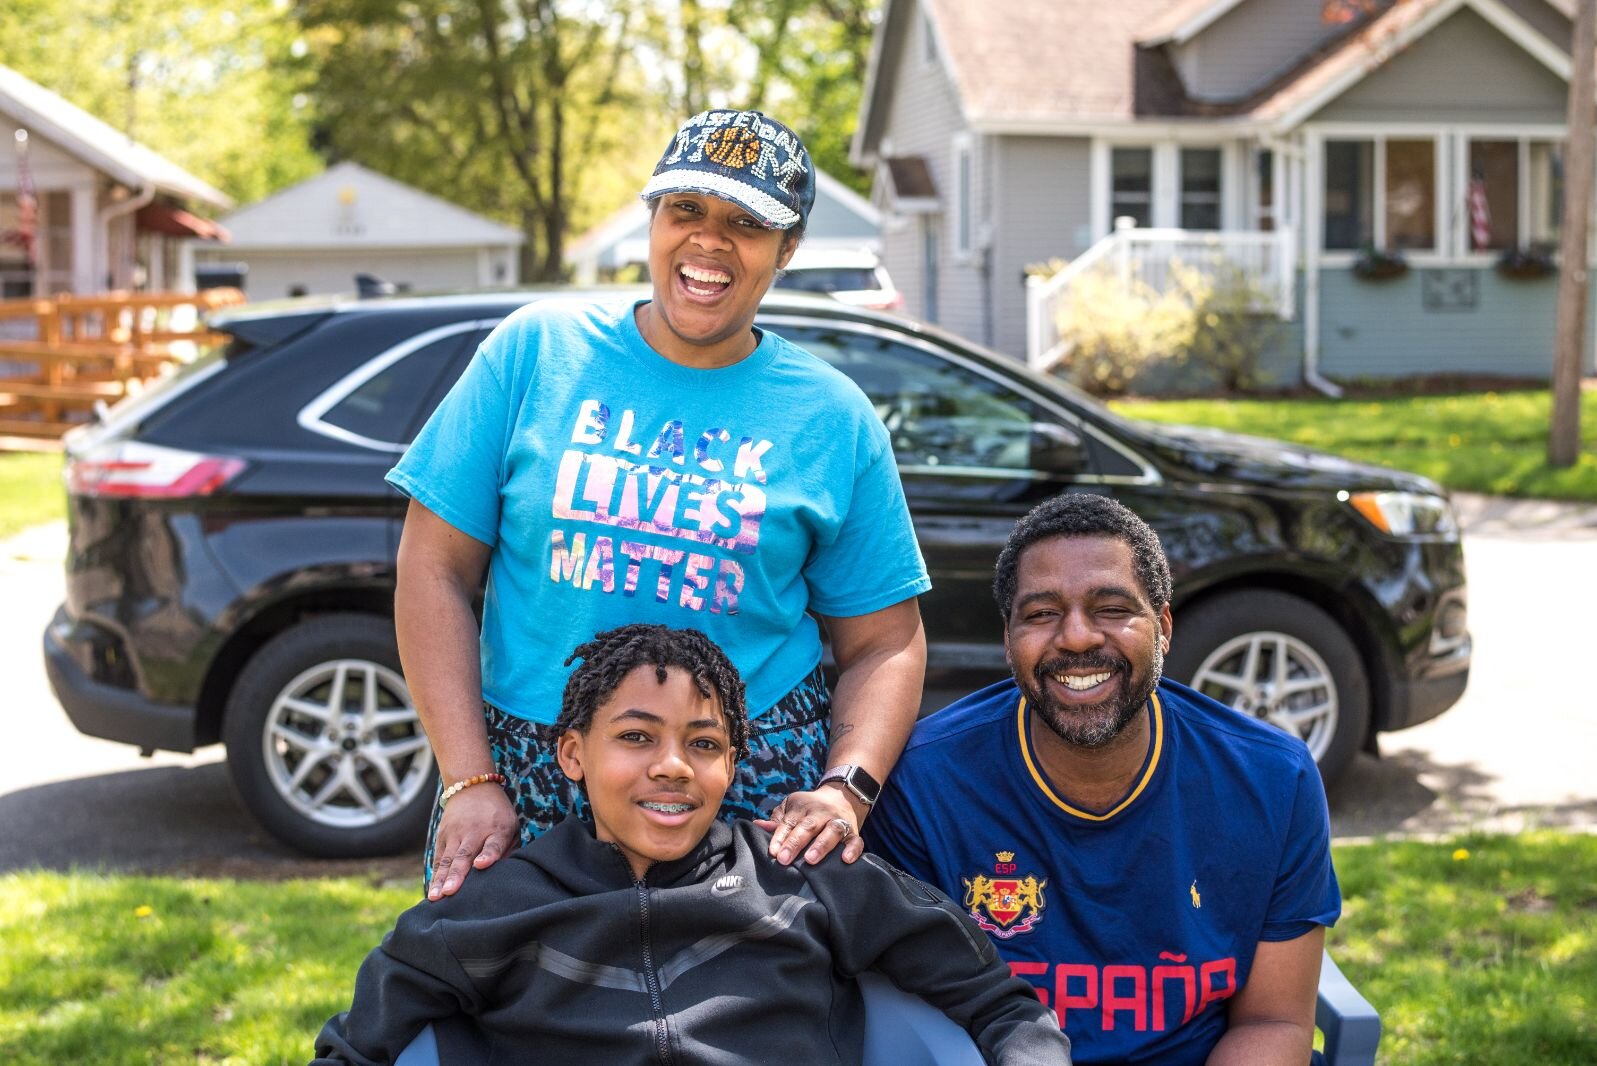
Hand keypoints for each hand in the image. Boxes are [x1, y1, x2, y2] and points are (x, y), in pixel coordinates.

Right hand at [427, 783, 518, 900]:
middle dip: (457, 874)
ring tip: (436, 897)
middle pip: (465, 855)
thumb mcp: (511, 826)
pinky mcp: (442, 836)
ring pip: (448, 859)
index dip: (488, 855)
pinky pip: (439, 859)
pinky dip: (436, 875)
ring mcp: (456, 833)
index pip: (493, 844)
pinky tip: (433, 892)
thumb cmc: (498, 815)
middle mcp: (475, 832)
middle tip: (451, 892)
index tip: (481, 865)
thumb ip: (508, 850)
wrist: (473, 786)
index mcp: (497, 830)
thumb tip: (502, 876)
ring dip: (442, 879)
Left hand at [757, 785, 865, 866]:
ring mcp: (839, 821)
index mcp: (802, 807)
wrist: (841, 796)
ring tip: (810, 860)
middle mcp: (821, 813)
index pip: (789, 822)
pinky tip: (845, 859)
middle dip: (795, 842)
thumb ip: (777, 819)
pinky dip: (853, 849)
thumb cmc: (808, 808)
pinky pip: (856, 840)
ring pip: (832, 831)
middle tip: (784, 859)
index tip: (773, 852)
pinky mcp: (854, 832)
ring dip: (821, 845)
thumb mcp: (791, 807)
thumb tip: (758, 825)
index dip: (780, 836)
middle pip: (808, 826)